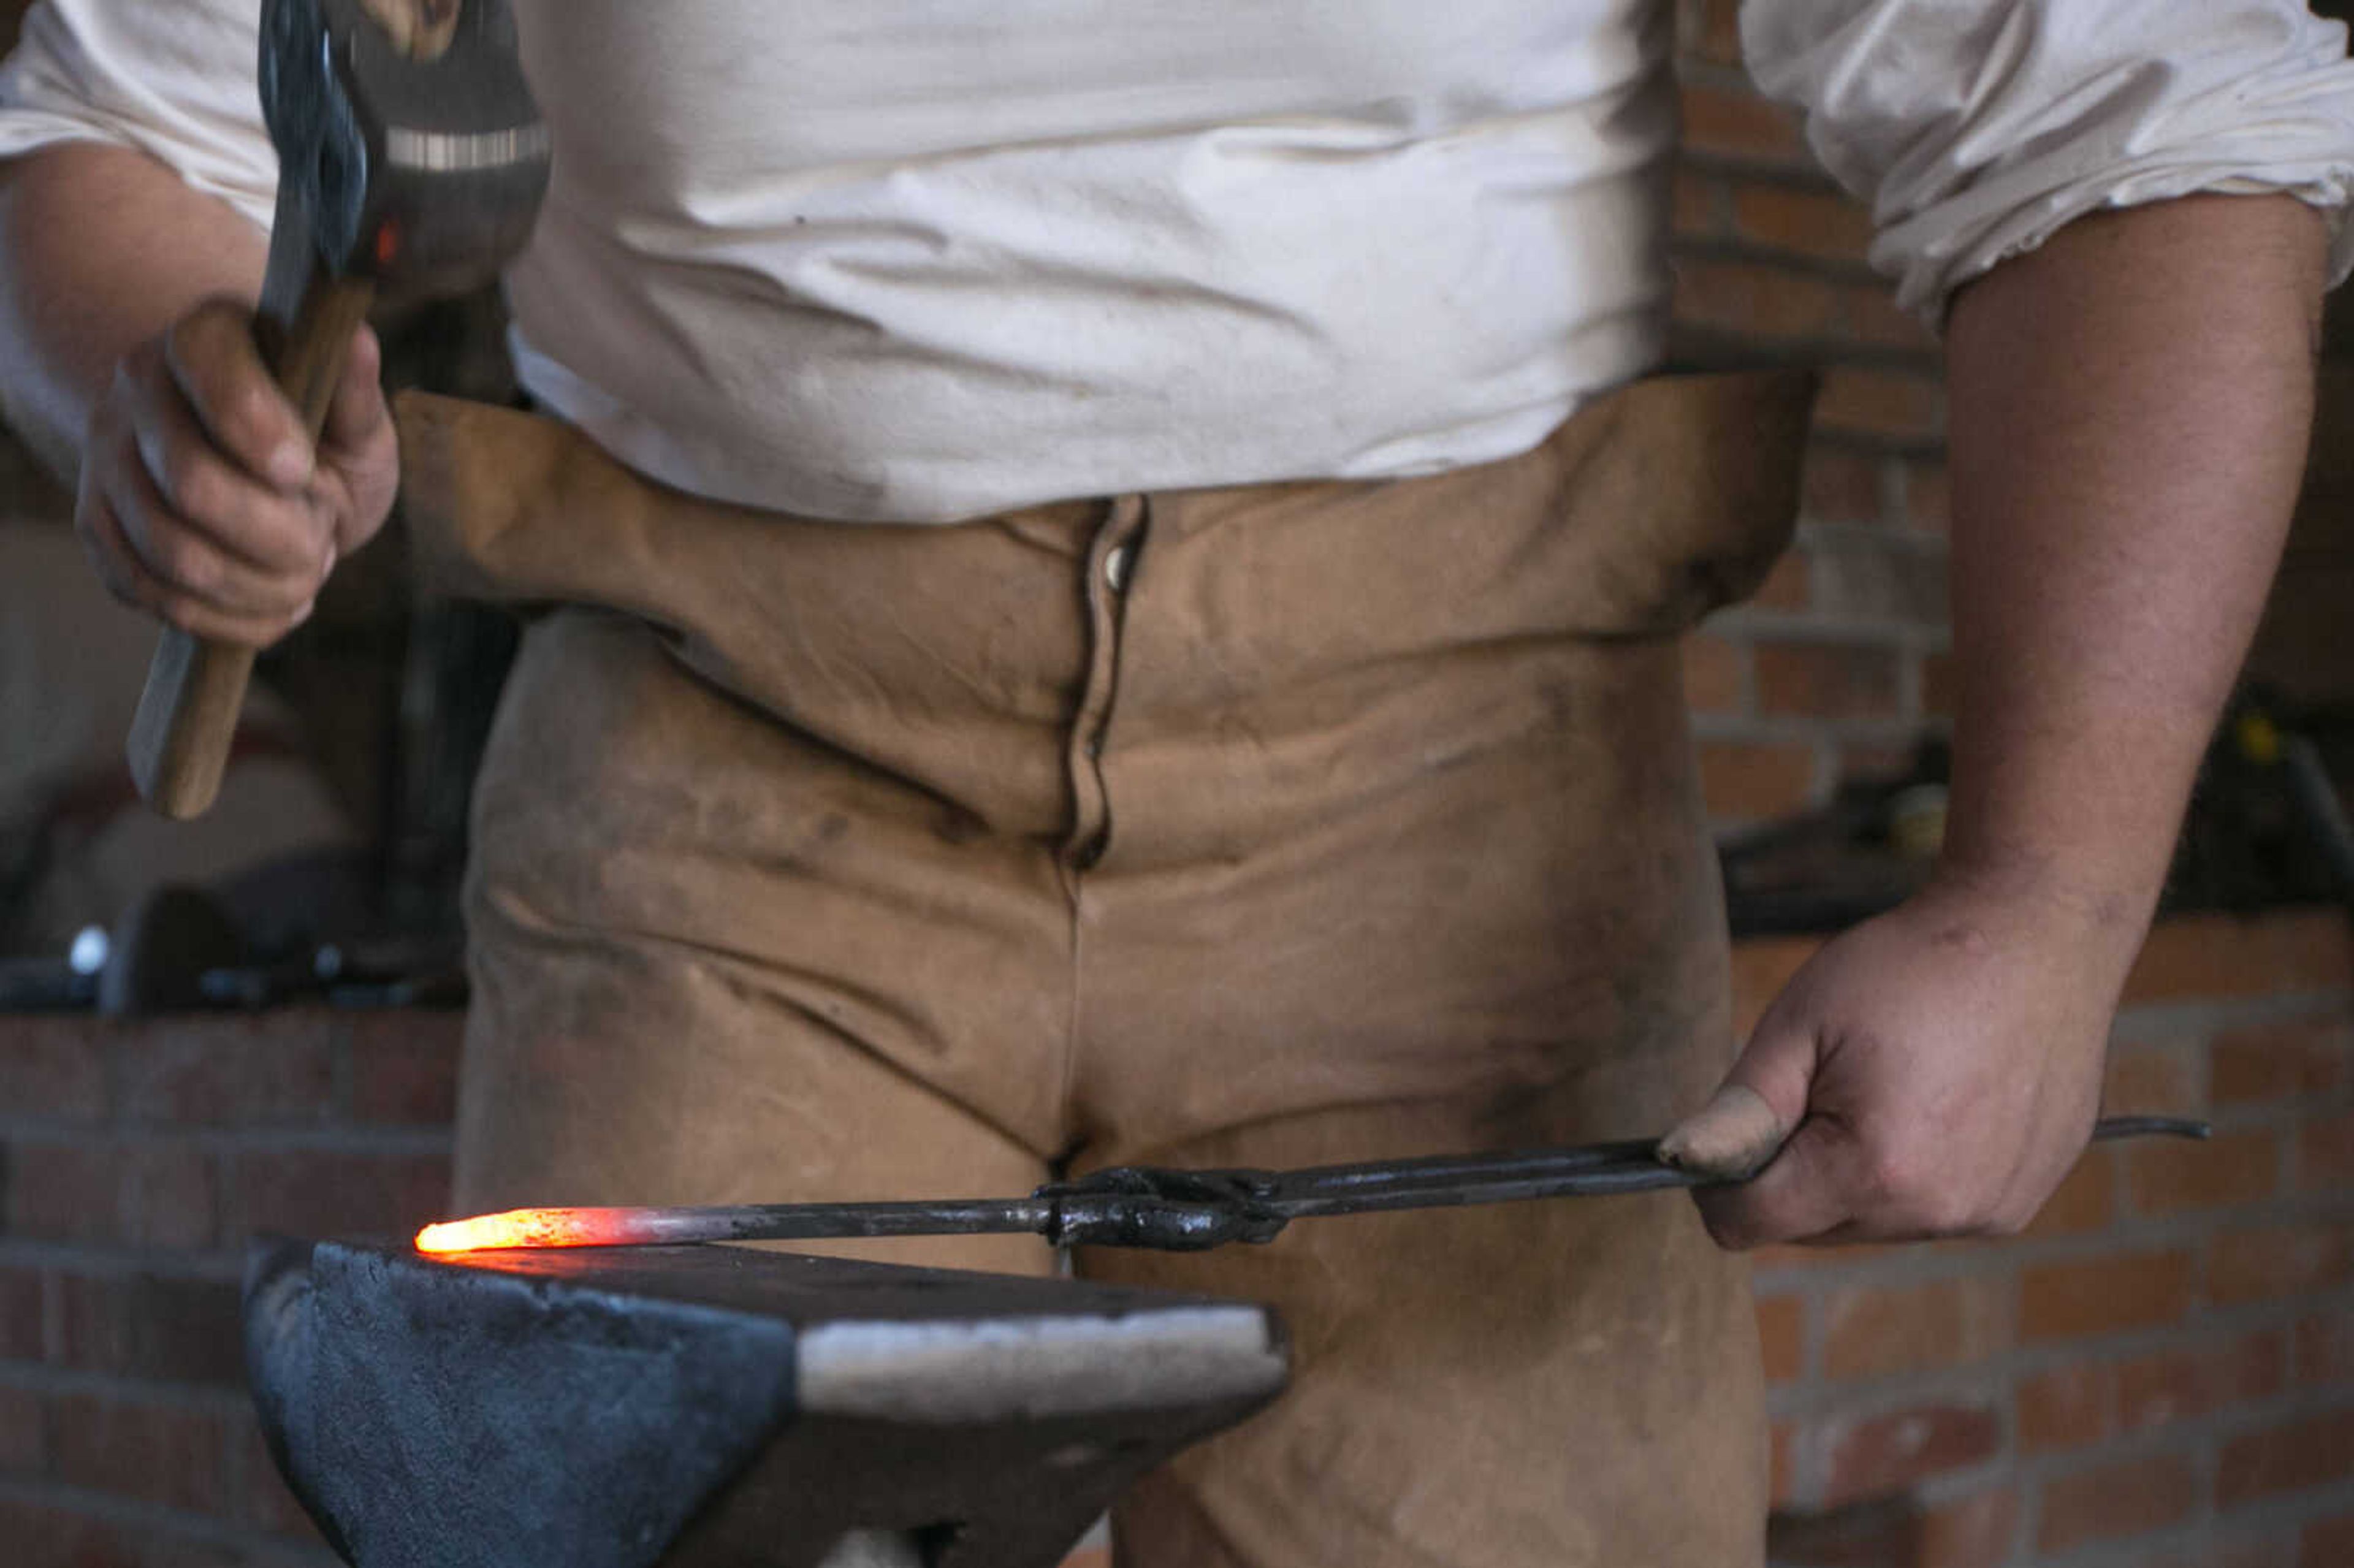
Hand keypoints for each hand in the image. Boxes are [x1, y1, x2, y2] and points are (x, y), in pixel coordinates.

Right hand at [75, 298, 397, 646]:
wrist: (263, 478)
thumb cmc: (321, 443)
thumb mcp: (357, 420)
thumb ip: (356, 393)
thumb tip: (355, 339)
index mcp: (205, 338)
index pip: (211, 373)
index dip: (260, 432)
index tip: (301, 472)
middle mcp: (138, 389)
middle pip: (192, 486)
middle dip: (279, 538)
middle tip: (323, 545)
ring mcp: (107, 460)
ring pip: (173, 554)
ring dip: (261, 587)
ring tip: (306, 573)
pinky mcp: (100, 528)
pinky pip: (155, 596)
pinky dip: (231, 619)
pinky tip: (277, 605)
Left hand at [1661, 870, 2144, 1248]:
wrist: (2036, 935)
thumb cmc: (1910, 967)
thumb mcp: (1801, 1023)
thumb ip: (1739, 1109)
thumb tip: (1678, 1164)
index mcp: (1873, 1170)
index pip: (1750, 1224)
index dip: (1720, 1181)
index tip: (1736, 1125)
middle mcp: (1938, 1211)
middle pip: (1811, 1226)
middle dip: (1796, 1169)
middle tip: (1831, 1081)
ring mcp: (1988, 1212)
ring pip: (1871, 1221)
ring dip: (1856, 1172)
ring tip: (1893, 1083)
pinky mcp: (2019, 1202)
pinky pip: (1931, 1208)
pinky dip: (1916, 1169)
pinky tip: (1941, 1097)